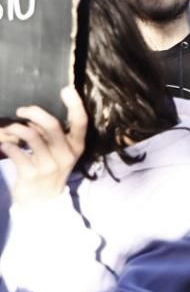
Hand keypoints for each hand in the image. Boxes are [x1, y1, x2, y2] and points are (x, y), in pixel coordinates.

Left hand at [0, 88, 87, 205]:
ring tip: (9, 129)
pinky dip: (7, 145)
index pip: (81, 122)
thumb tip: (33, 115)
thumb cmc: (50, 170)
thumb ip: (52, 135)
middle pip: (51, 125)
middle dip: (34, 113)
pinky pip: (16, 152)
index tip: (66, 89)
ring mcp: (49, 166)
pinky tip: (5, 145)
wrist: (42, 202)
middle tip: (21, 110)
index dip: (75, 104)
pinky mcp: (31, 174)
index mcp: (76, 147)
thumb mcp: (59, 153)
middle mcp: (66, 155)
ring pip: (31, 136)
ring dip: (16, 128)